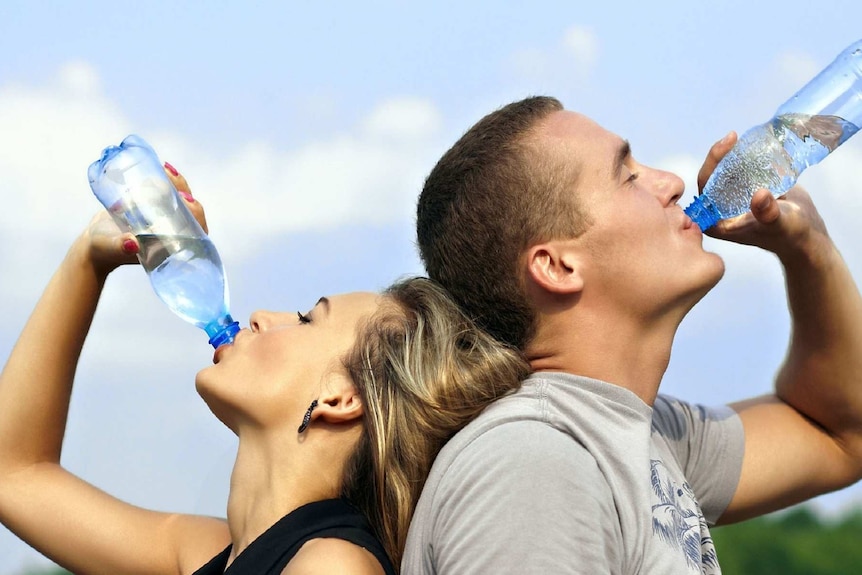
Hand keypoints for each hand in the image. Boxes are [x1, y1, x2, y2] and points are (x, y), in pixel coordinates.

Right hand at [84, 163, 207, 274]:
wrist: (94, 244)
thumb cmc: (104, 251)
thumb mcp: (111, 248)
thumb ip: (120, 247)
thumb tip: (131, 244)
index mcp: (171, 245)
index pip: (195, 231)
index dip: (196, 214)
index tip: (186, 199)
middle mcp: (172, 232)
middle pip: (190, 211)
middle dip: (185, 192)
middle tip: (172, 176)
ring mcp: (164, 219)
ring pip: (180, 199)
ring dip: (177, 183)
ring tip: (166, 169)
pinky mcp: (154, 208)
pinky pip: (167, 193)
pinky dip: (166, 181)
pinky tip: (163, 167)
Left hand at [695, 133, 829, 260]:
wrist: (807, 234)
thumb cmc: (791, 234)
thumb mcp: (780, 223)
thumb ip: (768, 213)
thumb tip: (759, 195)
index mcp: (717, 222)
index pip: (705, 188)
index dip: (711, 165)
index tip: (725, 145)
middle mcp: (720, 211)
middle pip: (712, 176)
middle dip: (720, 155)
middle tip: (732, 136)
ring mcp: (733, 200)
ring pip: (725, 172)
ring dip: (731, 155)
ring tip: (740, 138)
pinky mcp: (746, 191)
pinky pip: (740, 171)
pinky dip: (744, 158)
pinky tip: (751, 145)